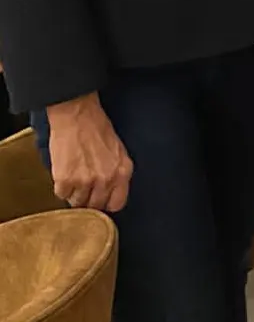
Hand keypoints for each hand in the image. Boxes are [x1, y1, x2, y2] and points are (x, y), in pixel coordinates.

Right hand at [47, 94, 131, 211]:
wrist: (77, 115)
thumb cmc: (97, 128)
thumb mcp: (118, 151)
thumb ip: (116, 172)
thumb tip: (110, 191)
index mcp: (123, 172)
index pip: (117, 203)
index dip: (106, 203)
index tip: (100, 200)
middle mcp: (106, 179)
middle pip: (96, 205)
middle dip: (88, 200)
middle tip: (83, 189)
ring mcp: (85, 181)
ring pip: (77, 203)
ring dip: (74, 194)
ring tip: (73, 179)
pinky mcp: (65, 180)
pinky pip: (62, 195)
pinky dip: (61, 187)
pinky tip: (64, 173)